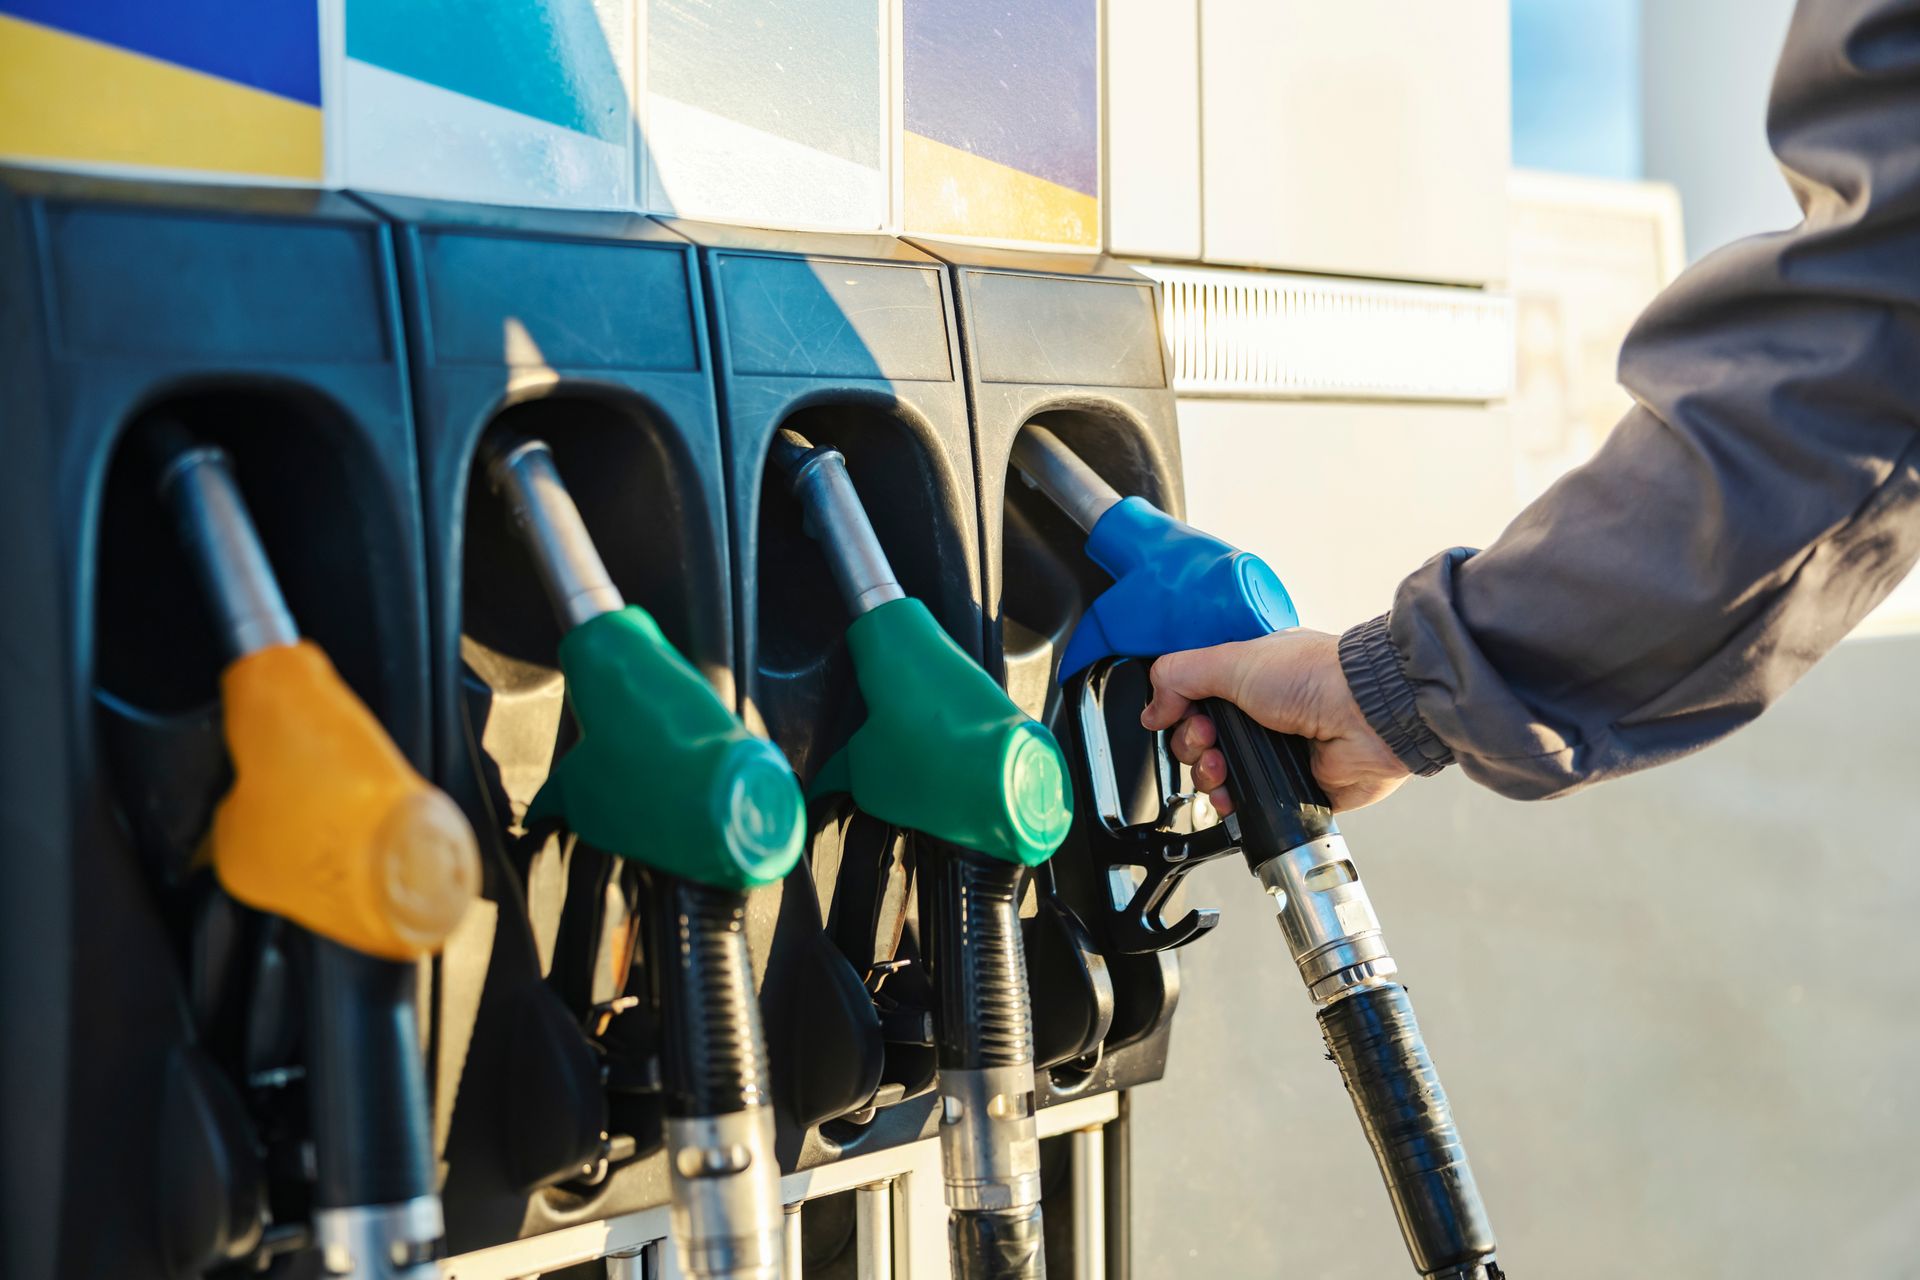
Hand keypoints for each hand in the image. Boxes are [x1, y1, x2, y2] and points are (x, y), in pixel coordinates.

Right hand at [1140, 630, 1410, 813]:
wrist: (1368, 716)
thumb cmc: (1318, 677)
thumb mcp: (1234, 660)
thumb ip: (1181, 675)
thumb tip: (1151, 706)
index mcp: (1250, 677)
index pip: (1195, 699)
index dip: (1179, 710)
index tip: (1176, 714)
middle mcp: (1263, 714)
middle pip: (1200, 740)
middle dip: (1192, 744)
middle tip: (1206, 738)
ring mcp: (1277, 752)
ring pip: (1220, 774)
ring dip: (1208, 774)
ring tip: (1220, 766)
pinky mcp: (1292, 786)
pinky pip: (1249, 803)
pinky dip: (1232, 803)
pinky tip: (1230, 794)